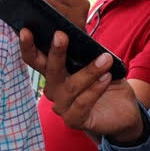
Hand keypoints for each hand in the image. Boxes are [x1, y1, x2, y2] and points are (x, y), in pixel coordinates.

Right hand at [20, 29, 143, 141]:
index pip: (33, 58)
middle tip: (60, 35)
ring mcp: (61, 106)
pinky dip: (95, 89)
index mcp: (52, 72)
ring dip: (89, 71)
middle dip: (55, 52)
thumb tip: (78, 34)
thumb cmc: (106, 81)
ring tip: (105, 59)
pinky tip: (106, 78)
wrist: (124, 108)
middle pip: (50, 70)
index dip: (27, 46)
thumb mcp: (95, 61)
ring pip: (70, 87)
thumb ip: (84, 51)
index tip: (25, 30)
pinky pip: (81, 103)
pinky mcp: (73, 120)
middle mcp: (53, 89)